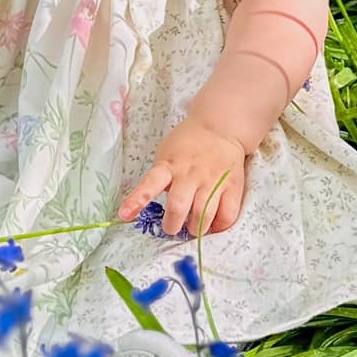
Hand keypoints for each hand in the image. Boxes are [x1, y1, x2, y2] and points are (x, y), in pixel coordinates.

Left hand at [118, 118, 247, 236]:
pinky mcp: (232, 186)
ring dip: (195, 229)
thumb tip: (156, 208)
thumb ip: (162, 178)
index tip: (124, 215)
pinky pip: (227, 215)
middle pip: (178, 206)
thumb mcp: (167, 154)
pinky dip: (218, 226)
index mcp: (169, 165)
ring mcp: (213, 180)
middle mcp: (190, 173)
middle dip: (172, 225)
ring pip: (203, 215)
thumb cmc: (188, 144)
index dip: (137, 200)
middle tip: (171, 227)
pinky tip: (213, 224)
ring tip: (191, 228)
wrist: (220, 127)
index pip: (151, 183)